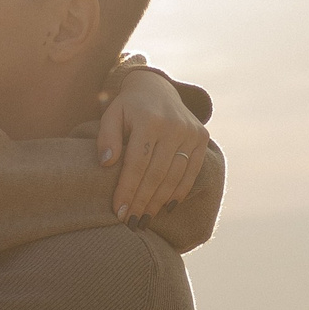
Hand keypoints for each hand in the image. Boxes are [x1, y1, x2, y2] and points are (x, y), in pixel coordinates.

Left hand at [98, 67, 211, 221]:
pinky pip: (191, 171)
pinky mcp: (202, 138)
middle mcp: (175, 126)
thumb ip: (106, 137)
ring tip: (144, 219)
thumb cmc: (128, 108)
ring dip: (159, 201)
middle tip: (131, 222)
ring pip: (175, 176)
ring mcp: (191, 132)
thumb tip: (107, 163)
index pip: (137, 164)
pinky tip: (165, 207)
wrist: (156, 87)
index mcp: (150, 120)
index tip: (119, 212)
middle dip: (143, 201)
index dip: (128, 190)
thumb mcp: (111, 115)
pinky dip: (179, 192)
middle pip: (157, 174)